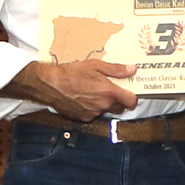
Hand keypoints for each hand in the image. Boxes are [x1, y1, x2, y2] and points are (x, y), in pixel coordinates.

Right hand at [3, 58, 138, 121]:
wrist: (51, 85)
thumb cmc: (72, 73)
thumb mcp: (96, 65)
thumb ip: (116, 70)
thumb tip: (132, 70)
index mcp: (109, 93)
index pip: (131, 101)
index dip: (132, 97)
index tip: (129, 91)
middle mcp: (103, 106)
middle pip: (121, 108)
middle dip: (119, 100)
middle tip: (111, 90)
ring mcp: (93, 114)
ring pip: (106, 111)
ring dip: (105, 104)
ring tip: (94, 92)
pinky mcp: (83, 118)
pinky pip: (94, 115)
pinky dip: (92, 109)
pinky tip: (84, 99)